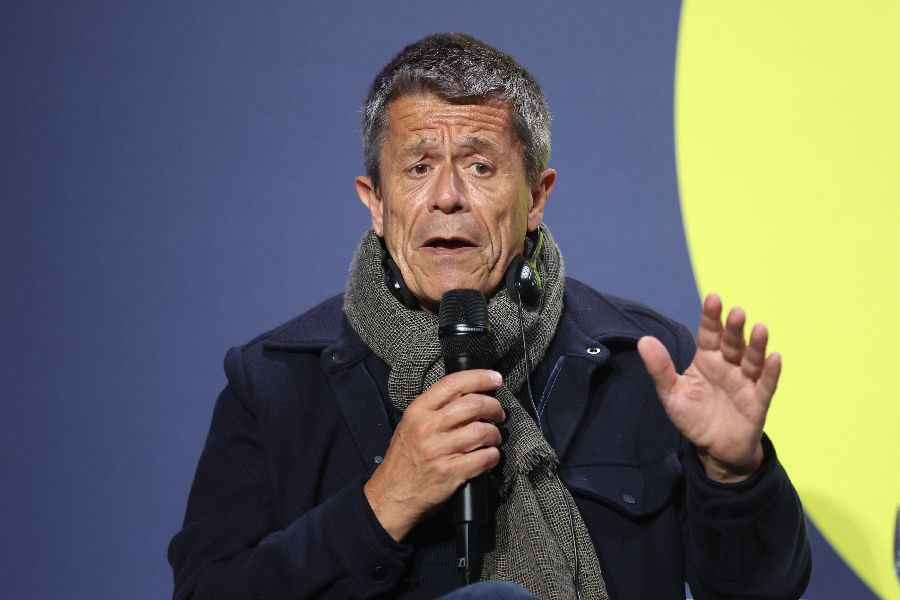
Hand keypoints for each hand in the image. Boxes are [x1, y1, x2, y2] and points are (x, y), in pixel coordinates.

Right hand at [363, 369, 505, 540]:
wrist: (390, 496)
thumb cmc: (404, 459)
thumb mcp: (410, 425)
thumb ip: (435, 409)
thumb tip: (470, 395)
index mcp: (418, 411)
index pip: (453, 384)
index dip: (480, 378)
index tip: (496, 379)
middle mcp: (427, 428)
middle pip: (473, 405)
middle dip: (493, 407)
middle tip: (498, 414)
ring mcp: (439, 451)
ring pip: (482, 431)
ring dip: (495, 434)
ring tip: (493, 438)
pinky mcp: (450, 474)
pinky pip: (484, 458)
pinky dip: (493, 456)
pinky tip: (489, 457)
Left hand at [637, 293, 780, 482]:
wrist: (713, 448)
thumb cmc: (693, 416)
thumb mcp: (671, 393)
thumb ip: (660, 369)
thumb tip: (644, 341)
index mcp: (707, 360)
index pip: (710, 334)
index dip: (712, 317)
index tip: (713, 298)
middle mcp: (728, 366)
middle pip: (732, 343)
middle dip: (735, 328)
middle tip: (737, 312)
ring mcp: (745, 382)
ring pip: (752, 360)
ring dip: (757, 345)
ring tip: (761, 328)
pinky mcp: (758, 402)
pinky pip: (766, 385)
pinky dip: (772, 372)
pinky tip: (775, 357)